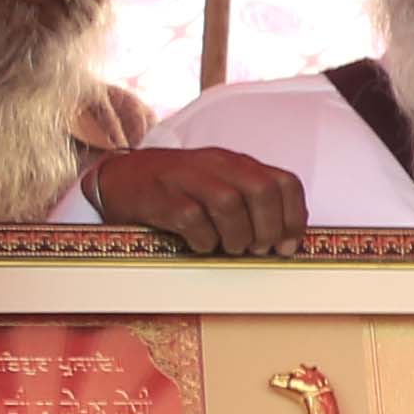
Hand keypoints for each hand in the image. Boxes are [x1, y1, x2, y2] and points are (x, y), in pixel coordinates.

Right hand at [88, 140, 308, 255]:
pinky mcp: (162, 197)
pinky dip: (204, 240)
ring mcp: (186, 178)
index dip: (294, 217)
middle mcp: (215, 165)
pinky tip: (201, 245)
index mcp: (235, 164)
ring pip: (229, 202)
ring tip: (232, 248)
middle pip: (261, 190)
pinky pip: (192, 219)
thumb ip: (252, 203)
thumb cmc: (176, 190)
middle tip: (260, 249)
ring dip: (238, 235)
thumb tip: (286, 239)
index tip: (288, 245)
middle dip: (269, 228)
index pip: (284, 182)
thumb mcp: (219, 186)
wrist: (120, 179)